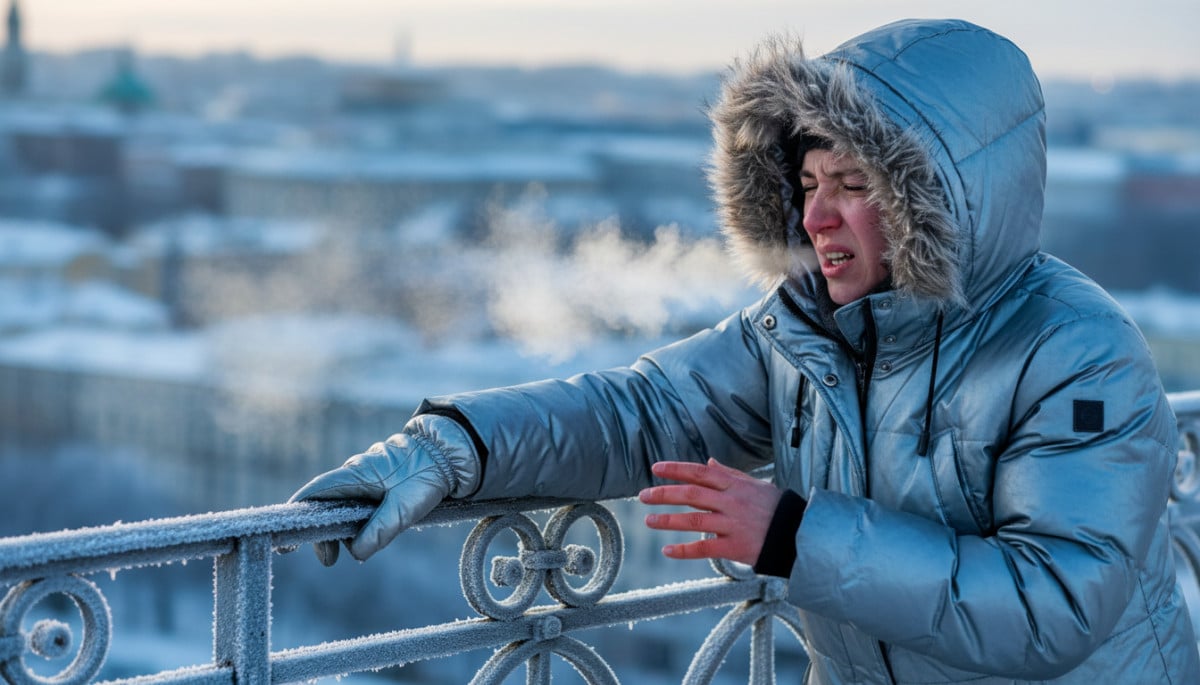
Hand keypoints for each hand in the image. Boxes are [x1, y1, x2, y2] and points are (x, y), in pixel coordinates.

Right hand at [288, 415, 478, 564]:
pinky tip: (369, 536)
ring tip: (353, 552)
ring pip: (343, 508)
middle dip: (323, 534)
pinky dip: (357, 523)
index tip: (286, 540)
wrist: (450, 454)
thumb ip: (379, 531)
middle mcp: (355, 474)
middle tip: (329, 560)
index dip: (296, 514)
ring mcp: (366, 478)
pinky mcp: (378, 484)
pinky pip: (358, 505)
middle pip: (325, 506)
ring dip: (344, 531)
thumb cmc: (425, 476)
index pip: (314, 494)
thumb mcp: (404, 508)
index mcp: (354, 475)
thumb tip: (355, 553)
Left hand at [638, 459, 780, 564]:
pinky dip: (684, 550)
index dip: (677, 469)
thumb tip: (709, 461)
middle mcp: (732, 502)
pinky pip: (705, 548)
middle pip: (692, 494)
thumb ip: (730, 474)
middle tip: (643, 496)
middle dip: (665, 494)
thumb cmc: (777, 508)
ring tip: (649, 520)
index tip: (656, 468)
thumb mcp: (756, 485)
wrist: (800, 535)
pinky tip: (667, 550)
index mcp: (735, 485)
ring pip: (695, 520)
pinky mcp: (736, 547)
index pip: (700, 472)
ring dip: (669, 520)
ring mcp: (733, 525)